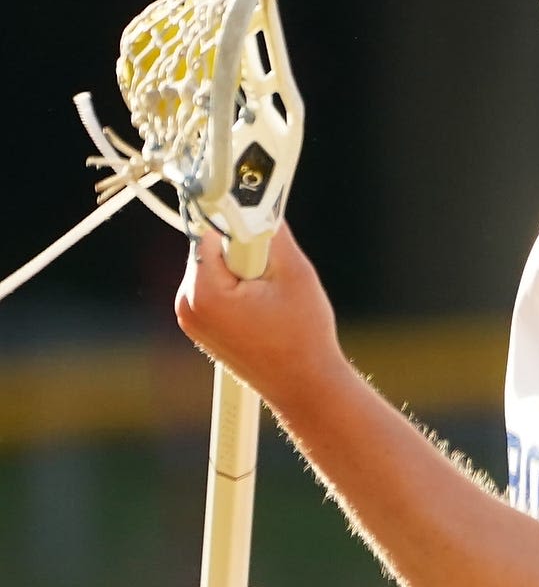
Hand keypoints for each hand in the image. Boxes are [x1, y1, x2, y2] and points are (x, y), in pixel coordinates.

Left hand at [175, 224, 346, 406]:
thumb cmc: (302, 337)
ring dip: (243, 269)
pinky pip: (215, 287)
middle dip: (244, 251)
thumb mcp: (295, 273)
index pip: (211, 231)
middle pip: (211, 248)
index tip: (258, 223)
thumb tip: (260, 202)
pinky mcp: (201, 325)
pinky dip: (239, 287)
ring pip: (215, 267)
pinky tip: (263, 308)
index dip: (241, 226)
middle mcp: (187, 304)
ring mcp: (191, 318)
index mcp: (203, 292)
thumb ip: (271, 232)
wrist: (304, 384)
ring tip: (270, 298)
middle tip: (272, 275)